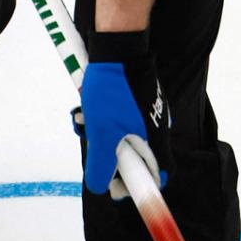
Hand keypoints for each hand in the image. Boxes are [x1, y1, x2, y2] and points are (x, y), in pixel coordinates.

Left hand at [75, 31, 170, 199]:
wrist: (117, 52)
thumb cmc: (112, 93)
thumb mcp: (102, 134)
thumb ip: (102, 165)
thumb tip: (100, 187)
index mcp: (157, 141)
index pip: (157, 177)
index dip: (136, 187)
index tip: (114, 187)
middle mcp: (156, 131)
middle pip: (134, 160)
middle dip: (108, 156)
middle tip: (91, 143)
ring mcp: (146, 116)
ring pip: (121, 140)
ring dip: (98, 136)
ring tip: (83, 120)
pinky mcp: (134, 104)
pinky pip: (117, 122)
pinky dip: (100, 121)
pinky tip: (85, 110)